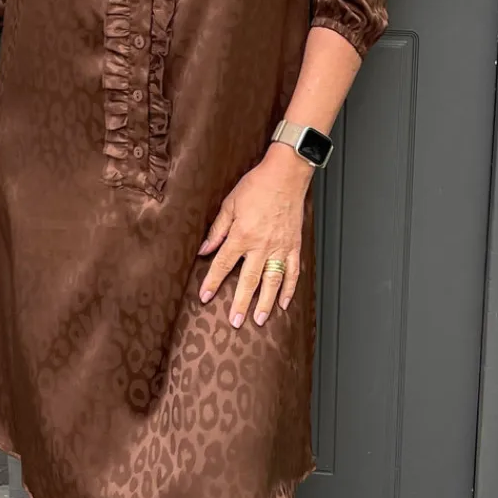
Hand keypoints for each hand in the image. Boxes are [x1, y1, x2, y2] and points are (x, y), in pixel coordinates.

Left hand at [197, 150, 313, 326]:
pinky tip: (285, 303)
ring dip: (266, 303)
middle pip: (249, 280)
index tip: (205, 297)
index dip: (212, 282)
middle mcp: (262, 246)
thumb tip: (203, 249)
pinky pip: (293, 272)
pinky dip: (289, 289)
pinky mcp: (294, 246)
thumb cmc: (257, 186)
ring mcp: (281, 248)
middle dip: (240, 302)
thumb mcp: (230, 205)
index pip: (223, 264)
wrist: (286, 175)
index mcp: (242, 235)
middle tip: (235, 322)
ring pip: (273, 282)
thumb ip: (217, 230)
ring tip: (260, 320)